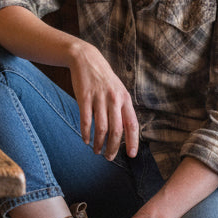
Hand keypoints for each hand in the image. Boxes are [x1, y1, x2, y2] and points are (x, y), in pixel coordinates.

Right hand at [68, 43, 138, 159]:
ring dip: (99, 144)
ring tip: (96, 151)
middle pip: (116, 131)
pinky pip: (86, 121)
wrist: (86, 59)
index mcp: (125, 99)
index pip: (132, 124)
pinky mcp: (84, 98)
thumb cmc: (103, 78)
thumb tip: (124, 130)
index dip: (133, 141)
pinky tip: (85, 140)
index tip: (131, 155)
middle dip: (113, 148)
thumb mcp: (118, 90)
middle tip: (109, 158)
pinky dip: (86, 133)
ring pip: (101, 129)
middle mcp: (114, 99)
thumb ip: (121, 108)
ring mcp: (99, 98)